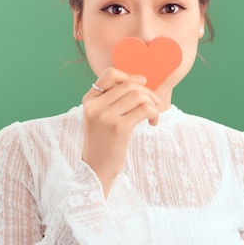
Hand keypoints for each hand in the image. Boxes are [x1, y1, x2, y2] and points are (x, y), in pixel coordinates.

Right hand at [81, 67, 159, 197]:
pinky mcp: (119, 128)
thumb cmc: (103, 143)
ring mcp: (106, 116)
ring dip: (152, 103)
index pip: (110, 74)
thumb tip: (139, 80)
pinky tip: (153, 122)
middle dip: (147, 92)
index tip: (142, 85)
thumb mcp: (99, 118)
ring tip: (153, 115)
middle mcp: (95, 106)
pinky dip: (154, 113)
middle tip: (154, 104)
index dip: (129, 76)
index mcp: (89, 100)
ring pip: (138, 95)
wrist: (96, 170)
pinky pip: (145, 109)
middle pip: (129, 85)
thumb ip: (111, 100)